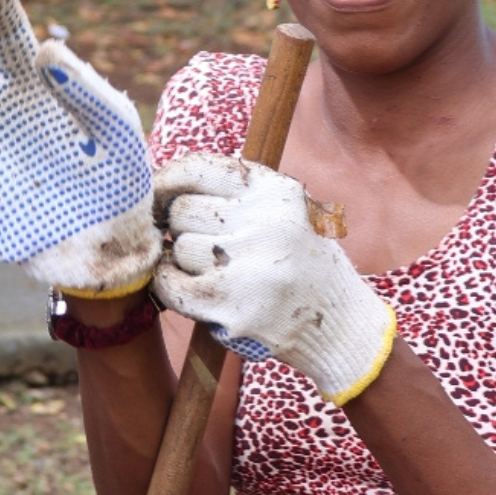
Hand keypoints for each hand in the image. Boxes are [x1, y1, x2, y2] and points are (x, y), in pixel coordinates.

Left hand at [152, 153, 395, 404]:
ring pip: (178, 249)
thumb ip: (237, 195)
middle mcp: (266, 223)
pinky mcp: (230, 306)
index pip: (197, 170)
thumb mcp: (288, 213)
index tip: (159, 197)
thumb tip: (155, 186)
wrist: (340, 324)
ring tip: (221, 274)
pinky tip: (196, 291)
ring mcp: (249, 266)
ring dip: (186, 263)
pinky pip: (169, 284)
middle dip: (184, 230)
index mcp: (279, 193)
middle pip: (182, 212)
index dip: (167, 182)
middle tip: (209, 248)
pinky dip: (172, 287)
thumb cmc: (302, 263)